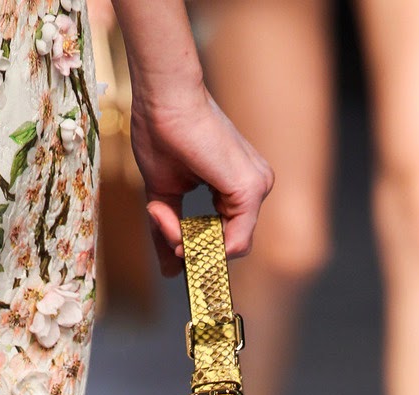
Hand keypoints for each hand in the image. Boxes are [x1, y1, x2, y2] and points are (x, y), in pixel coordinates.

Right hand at [130, 86, 273, 275]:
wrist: (164, 99)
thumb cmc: (161, 134)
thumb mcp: (164, 196)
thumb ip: (169, 232)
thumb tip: (171, 272)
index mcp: (239, 185)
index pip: (227, 235)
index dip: (198, 246)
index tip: (172, 245)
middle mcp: (255, 185)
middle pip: (230, 244)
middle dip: (193, 247)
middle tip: (164, 231)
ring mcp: (258, 187)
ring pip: (231, 247)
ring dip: (190, 243)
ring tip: (163, 218)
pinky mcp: (251, 190)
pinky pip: (232, 241)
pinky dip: (199, 241)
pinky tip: (176, 226)